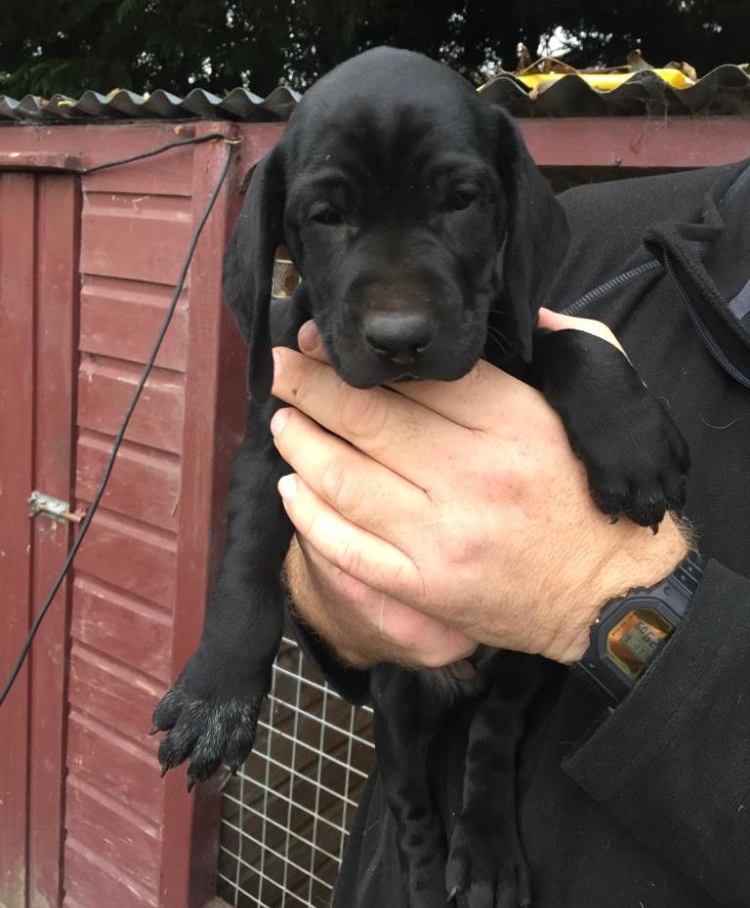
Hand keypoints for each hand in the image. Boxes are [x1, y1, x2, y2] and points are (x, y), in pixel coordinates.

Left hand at [273, 310, 688, 667]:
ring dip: (299, 444)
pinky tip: (292, 490)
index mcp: (514, 424)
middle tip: (280, 368)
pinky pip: (346, 547)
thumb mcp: (587, 408)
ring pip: (344, 478)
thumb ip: (561, 345)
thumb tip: (525, 312)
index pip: (417, 376)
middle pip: (368, 418)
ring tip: (281, 421)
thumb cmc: (588, 496)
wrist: (607, 594)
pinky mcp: (425, 586)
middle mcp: (472, 476)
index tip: (323, 341)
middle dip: (308, 387)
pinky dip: (308, 516)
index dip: (359, 356)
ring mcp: (443, 536)